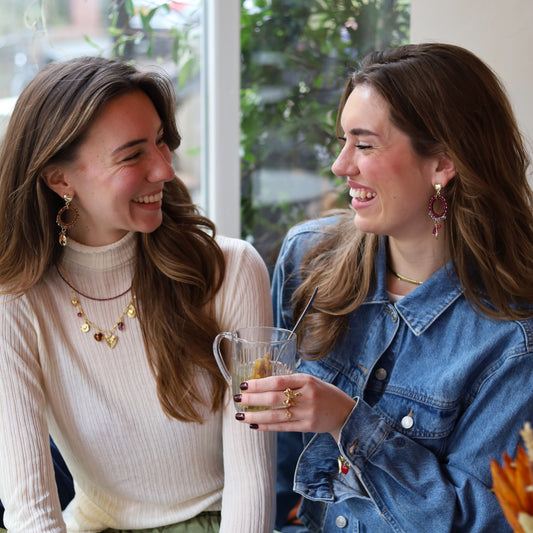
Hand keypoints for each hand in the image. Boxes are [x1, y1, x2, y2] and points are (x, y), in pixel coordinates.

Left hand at [234, 373, 356, 440]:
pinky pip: (283, 427)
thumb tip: (261, 382)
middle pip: (274, 398)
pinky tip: (254, 426)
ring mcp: (307, 412)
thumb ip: (290, 381)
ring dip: (256, 416)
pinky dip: (267, 427)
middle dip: (253, 399)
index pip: (278, 381)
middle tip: (237, 399)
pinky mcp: (307, 426)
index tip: (244, 384)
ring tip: (241, 416)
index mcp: (306, 380)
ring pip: (276, 415)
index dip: (259, 383)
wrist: (345, 412)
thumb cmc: (322, 393)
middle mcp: (307, 395)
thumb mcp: (309, 381)